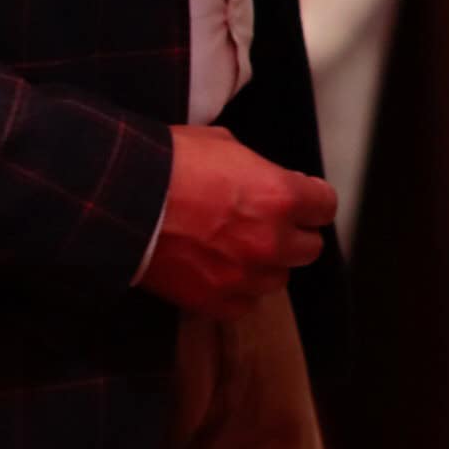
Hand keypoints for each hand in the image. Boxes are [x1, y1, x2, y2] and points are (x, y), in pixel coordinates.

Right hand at [137, 123, 335, 320]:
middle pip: (310, 248)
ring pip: (279, 279)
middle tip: (270, 224)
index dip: (312, 201)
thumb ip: (258, 168)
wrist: (123, 199)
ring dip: (266, 265)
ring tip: (239, 249)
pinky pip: (245, 304)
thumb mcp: (224, 145)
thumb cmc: (170, 163)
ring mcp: (245, 275)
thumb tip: (264, 178)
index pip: (325, 207)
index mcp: (282, 196)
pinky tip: (220, 272)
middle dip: (294, 234)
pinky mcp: (215, 301)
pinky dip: (237, 291)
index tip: (302, 200)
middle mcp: (272, 240)